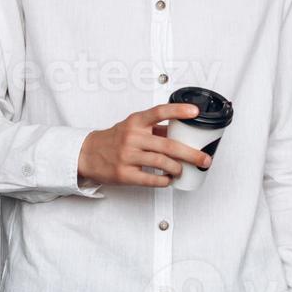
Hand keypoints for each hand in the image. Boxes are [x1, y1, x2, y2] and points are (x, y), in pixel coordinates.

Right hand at [77, 104, 211, 187]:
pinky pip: (151, 179)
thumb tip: (183, 133)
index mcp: (135, 122)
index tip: (195, 112)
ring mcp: (127, 156)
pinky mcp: (124, 174)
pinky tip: (168, 180)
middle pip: (168, 145)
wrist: (87, 154)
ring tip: (182, 170)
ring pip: (162, 163)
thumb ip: (156, 129)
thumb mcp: (132, 127)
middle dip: (191, 154)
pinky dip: (164, 181)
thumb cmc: (114, 139)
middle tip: (204, 159)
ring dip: (177, 168)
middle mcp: (132, 137)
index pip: (159, 112)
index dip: (178, 111)